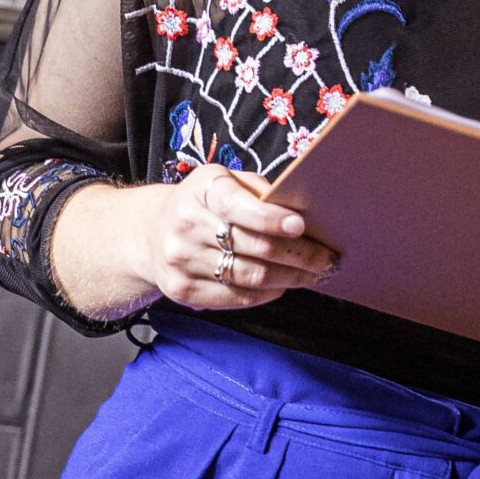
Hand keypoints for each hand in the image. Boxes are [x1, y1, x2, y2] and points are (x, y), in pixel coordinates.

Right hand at [146, 162, 338, 313]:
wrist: (151, 232)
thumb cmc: (205, 203)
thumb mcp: (226, 181)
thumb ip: (258, 192)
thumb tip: (302, 212)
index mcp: (201, 188)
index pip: (238, 206)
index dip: (271, 218)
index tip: (301, 226)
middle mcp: (186, 224)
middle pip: (252, 247)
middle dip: (298, 254)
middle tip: (327, 258)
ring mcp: (181, 260)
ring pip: (249, 276)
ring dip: (289, 277)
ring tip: (313, 273)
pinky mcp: (182, 290)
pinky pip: (235, 297)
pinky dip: (267, 293)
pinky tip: (284, 284)